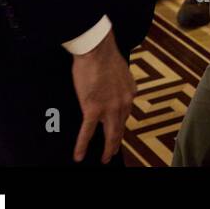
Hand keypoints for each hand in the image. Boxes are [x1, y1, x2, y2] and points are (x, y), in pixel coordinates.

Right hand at [70, 29, 135, 163]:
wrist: (97, 49)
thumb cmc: (105, 55)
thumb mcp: (120, 71)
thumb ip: (120, 84)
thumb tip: (115, 87)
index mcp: (130, 92)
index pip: (126, 113)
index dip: (120, 123)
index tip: (117, 130)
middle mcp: (124, 102)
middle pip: (120, 128)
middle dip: (116, 142)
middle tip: (112, 153)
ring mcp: (109, 107)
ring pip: (110, 134)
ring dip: (107, 149)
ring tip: (104, 159)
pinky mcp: (93, 108)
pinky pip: (87, 132)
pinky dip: (82, 145)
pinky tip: (79, 155)